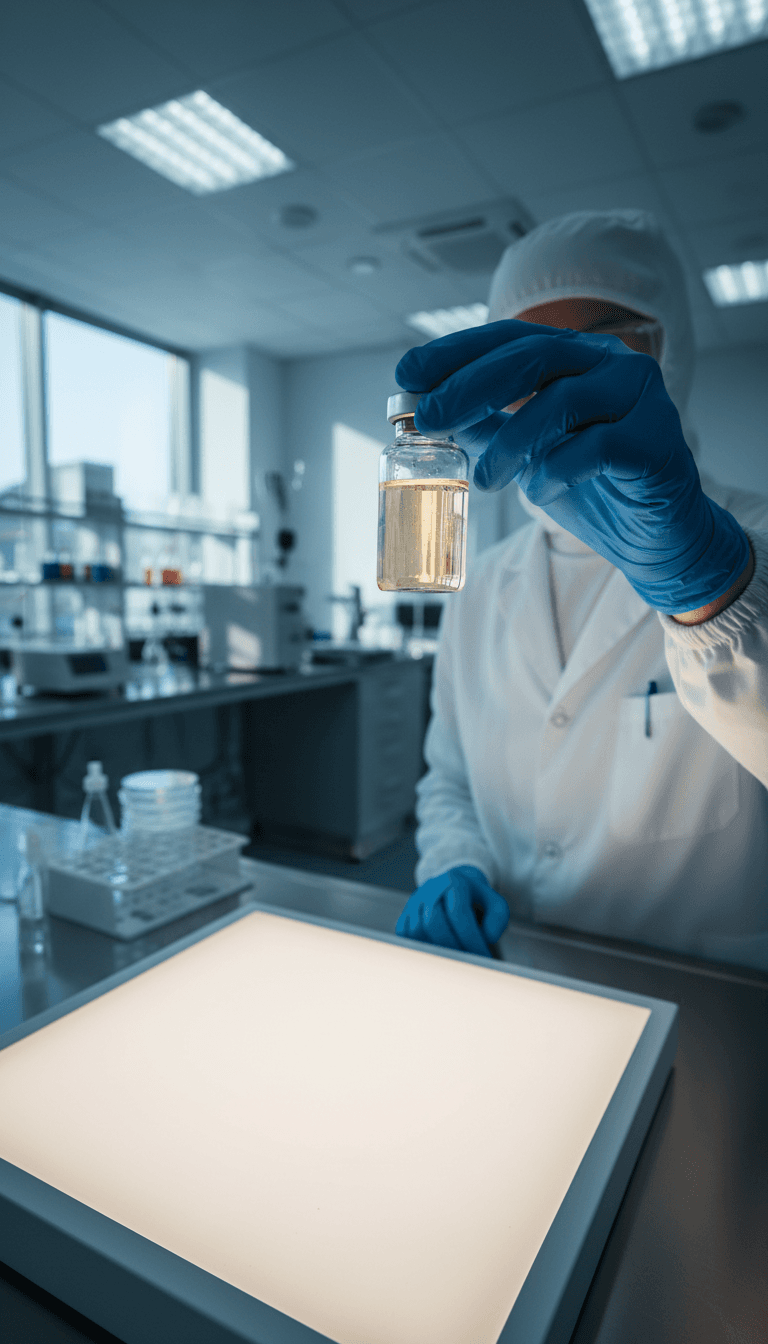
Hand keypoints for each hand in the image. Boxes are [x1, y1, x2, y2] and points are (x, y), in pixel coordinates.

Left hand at [396, 321, 749, 614]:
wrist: (655, 538)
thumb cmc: (591, 488)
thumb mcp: (526, 453)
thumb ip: (486, 427)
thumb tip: (425, 414)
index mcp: (580, 356)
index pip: (510, 337)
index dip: (456, 351)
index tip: (407, 373)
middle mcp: (613, 363)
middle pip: (532, 357)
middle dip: (470, 387)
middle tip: (429, 419)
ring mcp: (641, 397)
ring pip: (559, 402)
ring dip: (509, 443)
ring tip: (485, 480)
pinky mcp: (656, 441)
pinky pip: (593, 449)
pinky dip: (555, 474)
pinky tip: (542, 493)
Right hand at [396, 865, 508, 956]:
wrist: (456, 888)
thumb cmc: (478, 901)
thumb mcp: (496, 905)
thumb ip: (498, 919)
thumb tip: (486, 937)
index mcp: (454, 882)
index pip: (458, 912)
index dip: (470, 938)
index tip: (482, 956)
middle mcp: (430, 889)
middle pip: (433, 922)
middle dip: (452, 947)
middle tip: (468, 963)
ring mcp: (414, 902)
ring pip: (416, 930)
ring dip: (436, 951)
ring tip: (456, 961)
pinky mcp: (405, 915)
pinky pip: (406, 936)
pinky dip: (421, 949)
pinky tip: (440, 956)